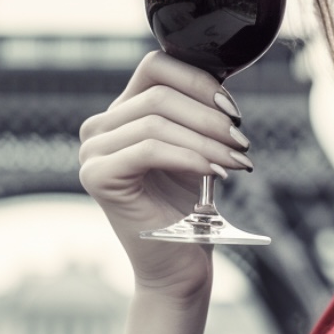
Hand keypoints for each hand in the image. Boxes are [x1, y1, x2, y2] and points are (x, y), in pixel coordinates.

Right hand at [78, 51, 251, 300]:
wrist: (179, 266)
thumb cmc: (190, 209)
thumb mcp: (197, 147)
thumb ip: (198, 109)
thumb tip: (223, 69)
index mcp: (121, 114)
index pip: (156, 67)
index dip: (199, 80)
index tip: (233, 110)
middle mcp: (99, 128)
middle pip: (159, 94)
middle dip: (210, 116)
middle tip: (242, 142)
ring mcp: (92, 152)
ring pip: (157, 121)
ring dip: (207, 140)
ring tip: (237, 160)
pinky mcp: (97, 176)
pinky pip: (150, 149)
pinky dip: (190, 157)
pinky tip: (216, 173)